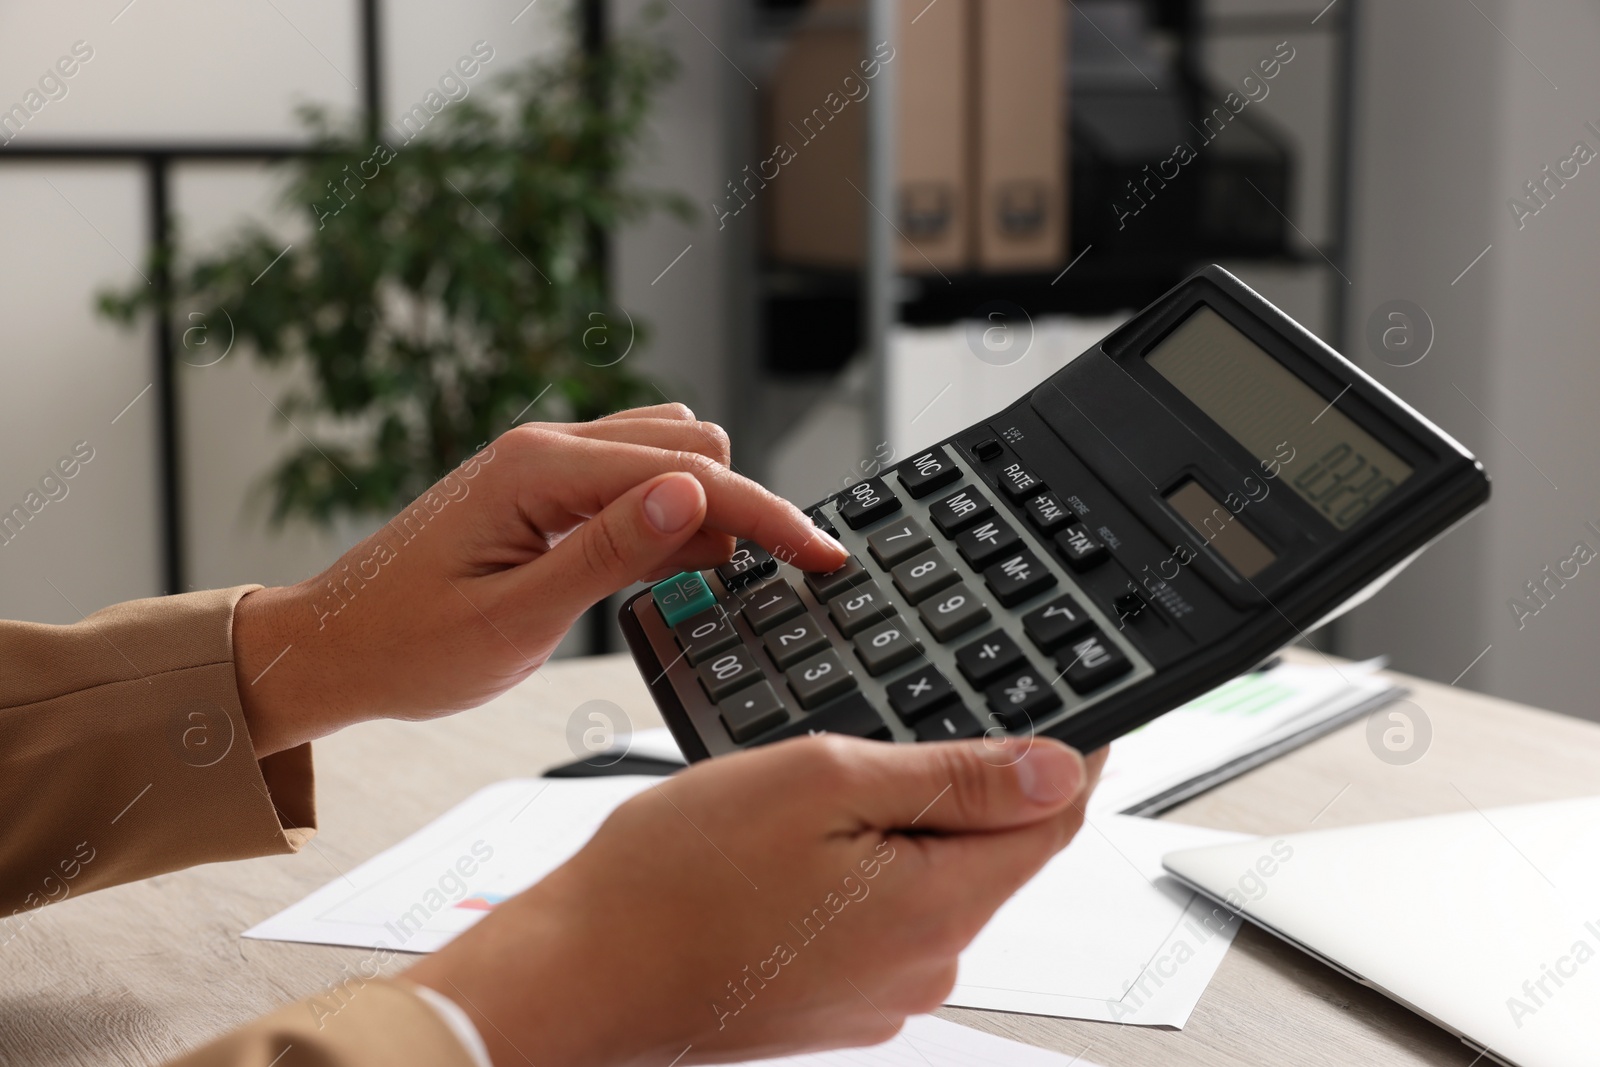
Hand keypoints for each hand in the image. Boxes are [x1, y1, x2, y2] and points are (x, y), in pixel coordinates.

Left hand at [231, 405, 846, 754]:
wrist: (330, 649)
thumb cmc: (408, 646)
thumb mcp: (516, 618)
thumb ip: (609, 552)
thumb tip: (693, 494)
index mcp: (537, 469)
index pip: (686, 473)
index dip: (765, 515)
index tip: (822, 555)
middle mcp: (544, 448)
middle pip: (689, 444)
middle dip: (741, 506)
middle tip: (765, 584)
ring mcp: (542, 463)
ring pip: (667, 454)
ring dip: (706, 508)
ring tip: (718, 582)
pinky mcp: (542, 490)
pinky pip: (631, 482)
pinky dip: (670, 515)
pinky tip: (680, 566)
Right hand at [406, 736, 1108, 1066]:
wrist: (579, 973)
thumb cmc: (673, 879)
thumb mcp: (821, 781)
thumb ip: (952, 775)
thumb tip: (1059, 767)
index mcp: (936, 907)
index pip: (1055, 820)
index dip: (1070, 753)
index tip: (1071, 710)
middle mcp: (925, 966)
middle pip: (992, 851)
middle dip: (959, 785)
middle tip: (878, 739)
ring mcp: (882, 994)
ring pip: (931, 880)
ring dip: (899, 828)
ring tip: (807, 801)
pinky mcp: (840, 1003)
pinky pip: (882, 918)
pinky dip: (861, 873)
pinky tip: (788, 856)